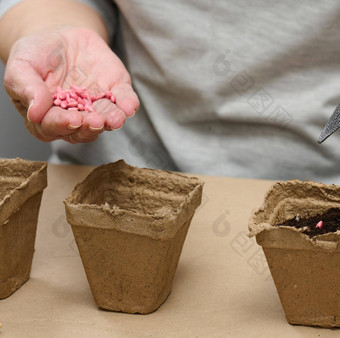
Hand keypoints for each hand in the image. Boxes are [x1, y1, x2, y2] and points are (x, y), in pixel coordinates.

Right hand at [4, 27, 139, 142]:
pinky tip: (129, 107)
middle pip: (82, 130)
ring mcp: (97, 107)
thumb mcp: (22, 66)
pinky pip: (124, 101)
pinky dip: (128, 104)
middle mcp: (75, 118)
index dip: (62, 125)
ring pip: (105, 120)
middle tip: (95, 121)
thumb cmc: (37, 56)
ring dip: (111, 121)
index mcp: (48, 117)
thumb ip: (26, 88)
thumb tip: (35, 113)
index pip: (53, 127)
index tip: (72, 119)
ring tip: (116, 120)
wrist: (61, 36)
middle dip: (89, 127)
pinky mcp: (115, 92)